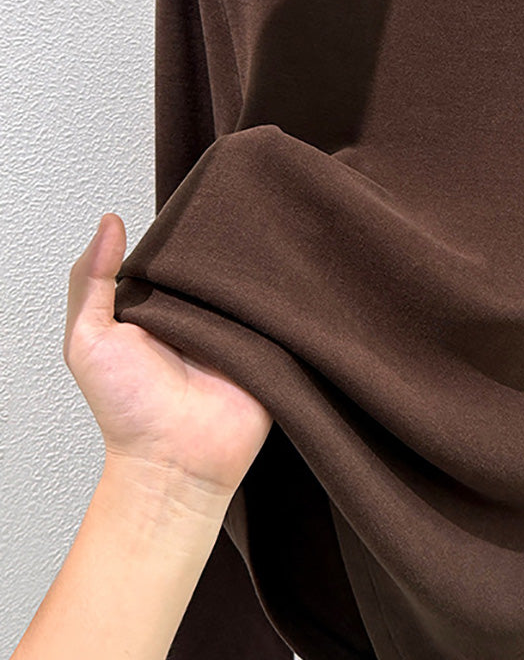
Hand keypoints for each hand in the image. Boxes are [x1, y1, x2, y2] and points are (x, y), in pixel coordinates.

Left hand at [63, 213, 272, 504]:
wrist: (175, 461)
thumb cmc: (126, 408)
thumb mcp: (89, 338)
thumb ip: (91, 281)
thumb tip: (110, 220)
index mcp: (160, 306)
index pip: (178, 255)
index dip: (187, 229)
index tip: (203, 198)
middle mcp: (201, 316)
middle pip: (222, 267)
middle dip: (232, 243)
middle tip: (249, 209)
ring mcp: (239, 333)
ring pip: (256, 288)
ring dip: (265, 270)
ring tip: (280, 233)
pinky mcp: (273, 352)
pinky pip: (286, 318)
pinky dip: (291, 302)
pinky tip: (299, 276)